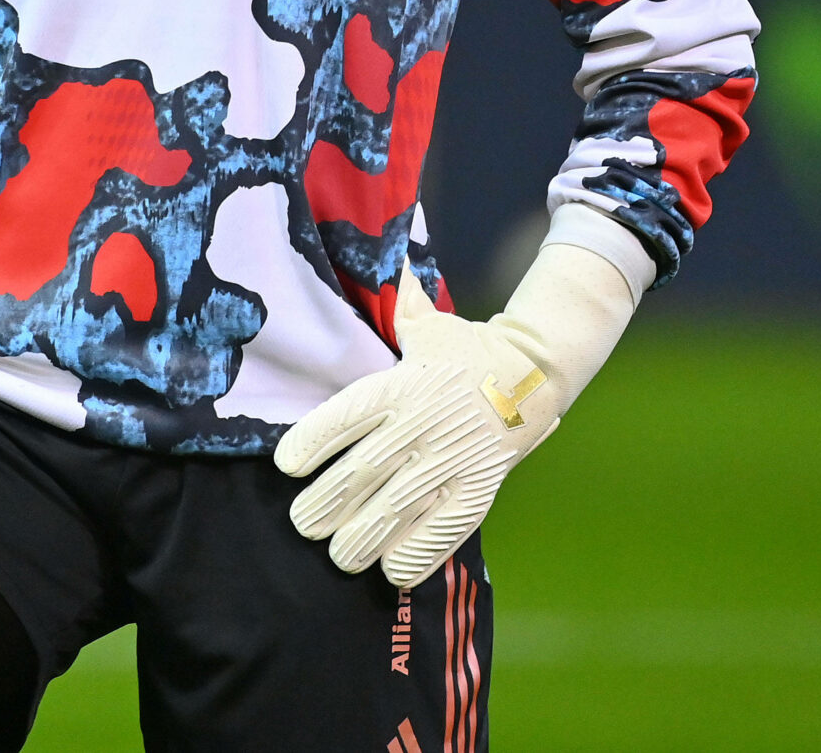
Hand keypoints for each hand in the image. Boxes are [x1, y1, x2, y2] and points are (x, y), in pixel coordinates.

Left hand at [277, 252, 623, 589]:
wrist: (533, 373)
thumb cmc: (464, 348)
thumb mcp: (424, 322)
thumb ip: (391, 300)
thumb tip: (372, 248)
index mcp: (402, 382)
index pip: (347, 415)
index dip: (312, 442)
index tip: (286, 465)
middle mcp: (422, 423)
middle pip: (362, 473)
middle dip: (325, 505)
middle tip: (302, 525)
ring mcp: (452, 458)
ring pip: (396, 509)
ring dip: (360, 538)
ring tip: (338, 555)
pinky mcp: (480, 488)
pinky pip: (443, 530)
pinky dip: (415, 555)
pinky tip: (390, 571)